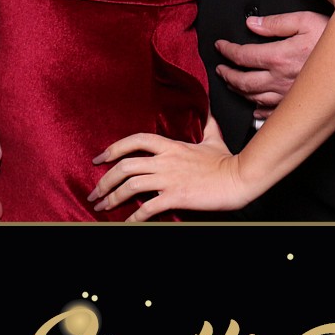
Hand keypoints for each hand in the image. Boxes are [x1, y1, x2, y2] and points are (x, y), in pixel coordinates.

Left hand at [88, 121, 251, 219]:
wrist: (239, 178)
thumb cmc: (227, 161)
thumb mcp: (214, 138)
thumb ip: (206, 124)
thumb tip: (206, 110)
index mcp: (172, 145)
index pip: (136, 140)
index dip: (114, 148)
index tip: (99, 159)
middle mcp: (166, 160)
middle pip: (125, 165)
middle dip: (105, 180)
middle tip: (94, 192)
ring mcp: (170, 178)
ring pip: (131, 185)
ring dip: (112, 197)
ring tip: (102, 206)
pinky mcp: (176, 196)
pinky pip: (148, 208)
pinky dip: (134, 218)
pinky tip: (127, 224)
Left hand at [213, 10, 328, 120]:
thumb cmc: (334, 36)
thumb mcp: (304, 20)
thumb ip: (275, 23)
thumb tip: (251, 24)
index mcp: (278, 57)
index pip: (243, 56)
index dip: (227, 51)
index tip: (220, 47)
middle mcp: (280, 79)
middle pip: (243, 81)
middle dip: (227, 75)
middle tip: (220, 69)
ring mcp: (289, 95)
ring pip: (254, 98)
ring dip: (238, 91)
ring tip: (232, 84)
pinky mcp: (299, 104)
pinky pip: (272, 113)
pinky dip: (259, 112)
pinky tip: (255, 109)